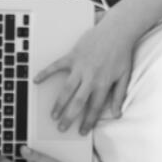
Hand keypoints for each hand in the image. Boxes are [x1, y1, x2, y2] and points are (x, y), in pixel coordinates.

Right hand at [34, 16, 137, 134]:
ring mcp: (80, 67)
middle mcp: (90, 78)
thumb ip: (120, 96)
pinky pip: (56, 66)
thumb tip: (117, 115)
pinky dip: (45, 72)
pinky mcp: (72, 56)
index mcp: (104, 84)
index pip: (94, 108)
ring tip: (52, 115)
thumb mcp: (125, 76)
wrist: (117, 30)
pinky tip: (36, 80)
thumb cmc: (121, 53)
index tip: (81, 132)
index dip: (88, 122)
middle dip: (68, 117)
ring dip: (58, 103)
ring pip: (66, 89)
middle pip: (77, 102)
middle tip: (61, 128)